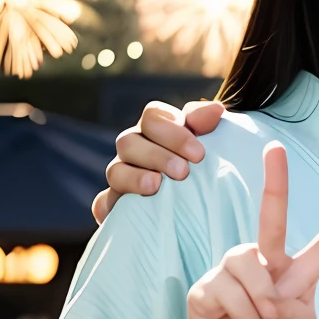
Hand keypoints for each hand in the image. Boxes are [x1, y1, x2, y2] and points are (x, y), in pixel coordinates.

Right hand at [93, 99, 225, 223]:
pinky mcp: (115, 205)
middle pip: (128, 141)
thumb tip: (215, 109)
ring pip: (115, 171)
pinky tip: (126, 208)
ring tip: (156, 185)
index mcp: (156, 130)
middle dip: (157, 156)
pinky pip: (103, 202)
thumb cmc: (205, 167)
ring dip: (135, 177)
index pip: (152, 116)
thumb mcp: (211, 142)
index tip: (198, 154)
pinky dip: (110, 204)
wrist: (200, 205)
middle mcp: (134, 149)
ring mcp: (122, 176)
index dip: (172, 132)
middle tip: (183, 172)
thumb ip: (206, 124)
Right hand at [182, 142, 318, 318]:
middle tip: (275, 148)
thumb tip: (274, 296)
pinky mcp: (205, 287)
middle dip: (275, 182)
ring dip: (264, 308)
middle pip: (272, 218)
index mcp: (295, 270)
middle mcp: (263, 260)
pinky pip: (233, 296)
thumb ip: (299, 308)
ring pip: (254, 271)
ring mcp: (231, 269)